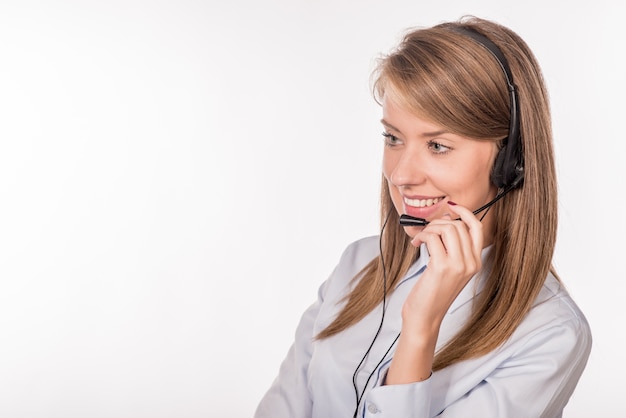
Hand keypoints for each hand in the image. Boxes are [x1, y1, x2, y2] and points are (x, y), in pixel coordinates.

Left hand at [405, 202, 483, 328]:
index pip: (477, 228)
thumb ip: (452, 248)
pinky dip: (422, 236)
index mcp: (475, 263)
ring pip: (447, 229)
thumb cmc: (433, 293)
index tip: (452, 206)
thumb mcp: (450, 270)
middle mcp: (471, 263)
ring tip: (421, 239)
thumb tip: (446, 220)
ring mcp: (459, 265)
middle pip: (458, 226)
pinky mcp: (442, 267)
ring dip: (430, 229)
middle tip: (426, 233)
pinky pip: (433, 237)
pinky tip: (416, 244)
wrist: (425, 316)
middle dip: (438, 223)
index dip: (465, 212)